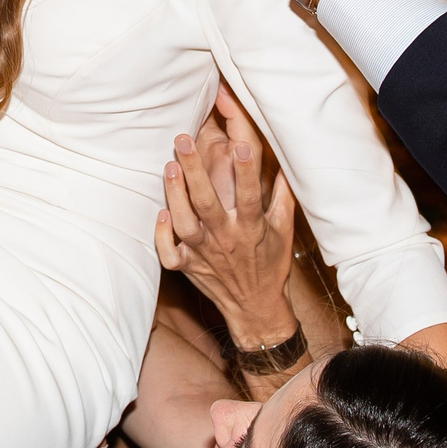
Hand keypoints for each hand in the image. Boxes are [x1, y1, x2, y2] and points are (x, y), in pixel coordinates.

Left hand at [156, 86, 299, 346]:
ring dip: (175, 196)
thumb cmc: (270, 264)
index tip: (240, 144)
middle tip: (182, 139)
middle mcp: (226, 238)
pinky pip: (169, 254)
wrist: (255, 308)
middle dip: (194, 170)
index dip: (246, 171)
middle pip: (207, 203)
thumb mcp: (284, 230)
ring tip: (169, 166)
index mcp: (251, 228)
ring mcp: (204, 254)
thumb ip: (284, 195)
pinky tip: (159, 212)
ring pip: (184, 224)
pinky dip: (161, 236)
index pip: (250, 196)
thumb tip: (287, 161)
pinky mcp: (188, 267)